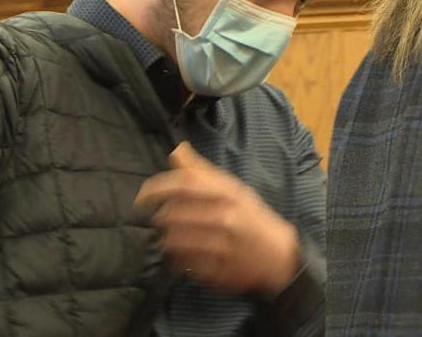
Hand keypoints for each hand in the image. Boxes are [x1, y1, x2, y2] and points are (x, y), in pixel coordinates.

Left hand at [134, 142, 300, 294]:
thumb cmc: (252, 217)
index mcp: (228, 193)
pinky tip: (183, 255)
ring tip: (171, 238)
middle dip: (161, 218)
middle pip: (173, 214)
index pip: (184, 183)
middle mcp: (225, 217)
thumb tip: (176, 149)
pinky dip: (177, 260)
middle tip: (164, 220)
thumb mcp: (233, 189)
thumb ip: (202, 171)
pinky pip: (183, 264)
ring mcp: (222, 246)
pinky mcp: (218, 271)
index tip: (141, 197)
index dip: (157, 188)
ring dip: (166, 240)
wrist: (280, 256)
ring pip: (174, 241)